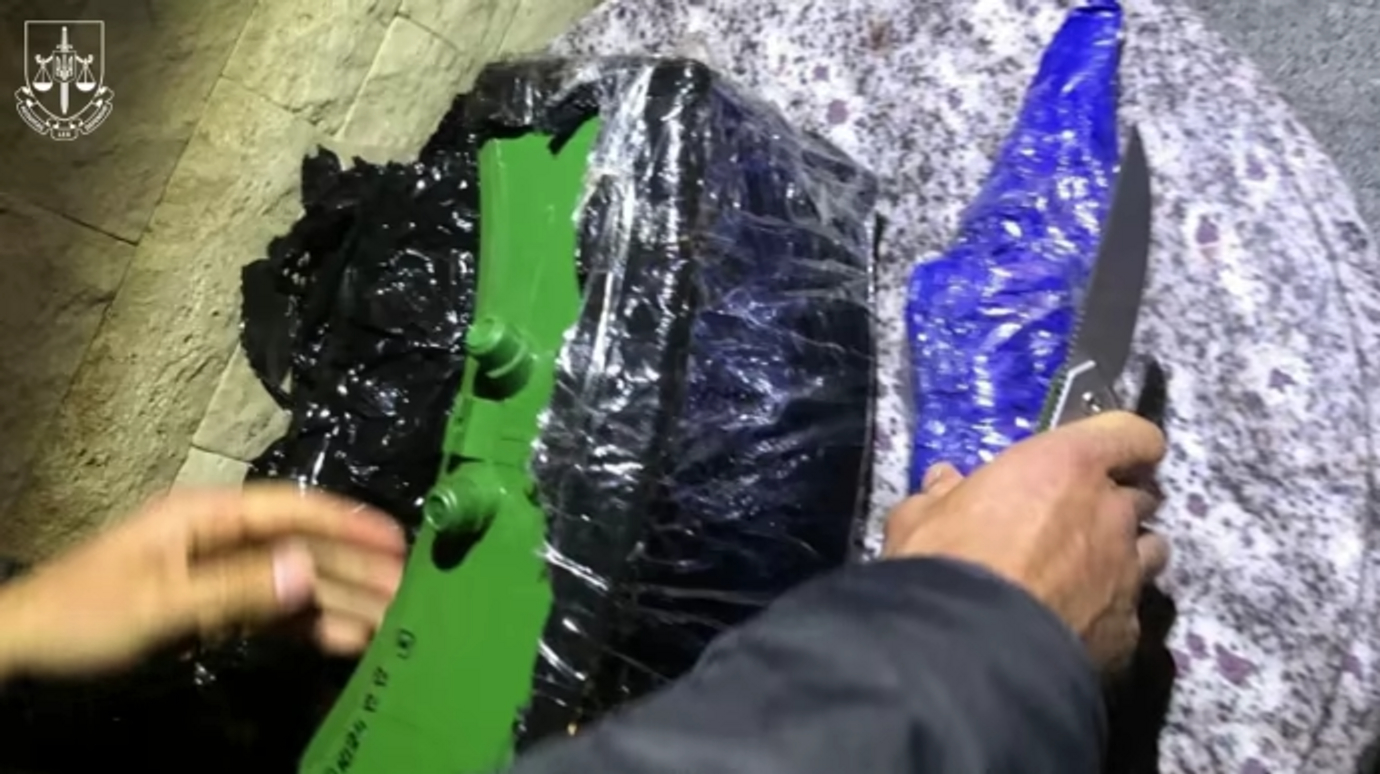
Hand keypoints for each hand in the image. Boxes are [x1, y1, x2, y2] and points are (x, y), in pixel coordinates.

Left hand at [0, 484, 406, 680]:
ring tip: (390, 620)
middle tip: (407, 590)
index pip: (289, 509)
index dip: (346, 521)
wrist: (24, 642)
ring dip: (339, 598)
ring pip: (292, 580)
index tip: (396, 537)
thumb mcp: (158, 602)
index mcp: (204, 515)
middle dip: (354, 567)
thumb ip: (235, 588)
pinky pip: (271, 608)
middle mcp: (219, 534)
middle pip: (299, 546)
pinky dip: (307, 623)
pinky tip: (344, 639)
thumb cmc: (83, 612)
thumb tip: (308, 573)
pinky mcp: (213, 602)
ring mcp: (218, 568)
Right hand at [883, 411, 1169, 669]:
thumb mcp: (921, 518)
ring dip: (1124, 554)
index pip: (1131, 434)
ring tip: (1087, 573)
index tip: (1106, 456)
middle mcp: (1111, 512)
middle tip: (1075, 520)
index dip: (1124, 442)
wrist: (971, 650)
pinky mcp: (1126, 631)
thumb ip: (940, 496)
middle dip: (1115, 503)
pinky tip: (1076, 626)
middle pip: (1141, 495)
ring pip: (1150, 551)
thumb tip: (943, 484)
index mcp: (1067, 465)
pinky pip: (1128, 611)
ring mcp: (1127, 573)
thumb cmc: (947, 562)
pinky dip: (1108, 611)